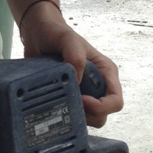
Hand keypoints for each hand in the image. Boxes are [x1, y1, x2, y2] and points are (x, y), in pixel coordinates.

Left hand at [19, 3, 122, 126]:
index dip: (102, 107)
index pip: (115, 101)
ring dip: (76, 117)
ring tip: (60, 103)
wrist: (37, 34)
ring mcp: (83, 93)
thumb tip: (78, 81)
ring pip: (88, 119)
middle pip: (103, 115)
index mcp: (105, 72)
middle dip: (87, 115)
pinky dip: (64, 116)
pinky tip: (53, 105)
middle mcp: (98, 85)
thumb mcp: (67, 39)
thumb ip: (75, 56)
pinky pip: (72, 116)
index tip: (83, 99)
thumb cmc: (56, 33)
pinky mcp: (69, 97)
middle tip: (69, 103)